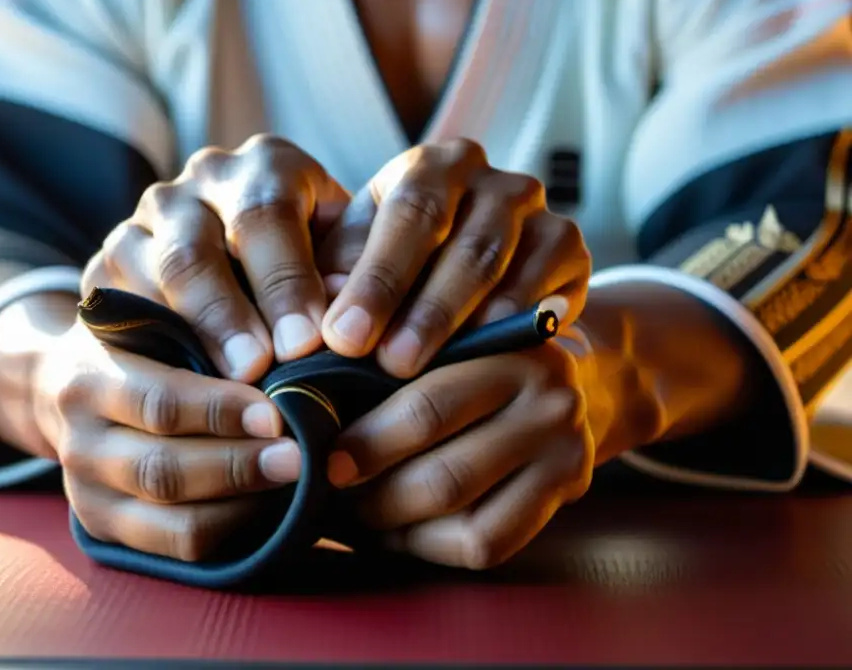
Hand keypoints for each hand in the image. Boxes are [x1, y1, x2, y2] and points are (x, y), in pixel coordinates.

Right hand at [32, 320, 303, 561]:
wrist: (66, 382)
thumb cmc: (133, 336)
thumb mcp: (149, 307)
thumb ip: (200, 321)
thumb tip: (279, 342)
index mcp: (88, 378)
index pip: (158, 402)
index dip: (218, 412)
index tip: (274, 413)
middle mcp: (79, 443)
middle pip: (163, 471)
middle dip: (237, 467)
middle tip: (299, 457)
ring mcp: (88, 494)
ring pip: (172, 521)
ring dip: (240, 506)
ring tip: (295, 486)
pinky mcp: (105, 530)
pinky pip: (176, 547)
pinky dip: (229, 534)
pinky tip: (271, 509)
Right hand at [81, 134, 349, 381]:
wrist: (240, 264)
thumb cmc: (317, 266)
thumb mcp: (343, 253)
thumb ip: (349, 271)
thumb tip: (350, 311)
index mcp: (262, 167)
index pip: (264, 214)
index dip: (284, 281)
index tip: (306, 342)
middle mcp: (191, 190)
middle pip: (192, 252)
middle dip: (224, 315)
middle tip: (256, 370)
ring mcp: (137, 230)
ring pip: (142, 285)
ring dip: (181, 342)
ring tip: (217, 388)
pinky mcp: (101, 276)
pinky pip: (109, 318)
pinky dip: (145, 363)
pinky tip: (177, 399)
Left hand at [317, 139, 590, 377]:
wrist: (471, 280)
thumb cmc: (397, 269)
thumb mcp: (358, 263)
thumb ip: (340, 281)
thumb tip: (327, 322)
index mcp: (427, 168)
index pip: (408, 213)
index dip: (377, 278)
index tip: (344, 337)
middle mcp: (486, 177)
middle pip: (461, 241)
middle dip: (423, 308)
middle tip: (389, 365)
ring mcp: (533, 208)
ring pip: (501, 266)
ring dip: (462, 323)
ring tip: (430, 372)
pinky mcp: (567, 243)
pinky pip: (544, 286)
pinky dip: (515, 324)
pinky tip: (487, 357)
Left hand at [329, 341, 595, 569]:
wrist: (570, 377)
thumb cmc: (479, 354)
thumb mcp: (449, 335)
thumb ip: (396, 352)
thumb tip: (309, 396)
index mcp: (510, 348)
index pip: (428, 409)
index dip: (368, 443)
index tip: (322, 457)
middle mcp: (549, 402)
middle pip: (445, 477)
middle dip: (374, 496)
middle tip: (328, 496)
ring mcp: (566, 453)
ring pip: (464, 519)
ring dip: (396, 527)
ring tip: (353, 515)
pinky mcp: (572, 494)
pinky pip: (489, 544)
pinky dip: (431, 546)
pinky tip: (396, 531)